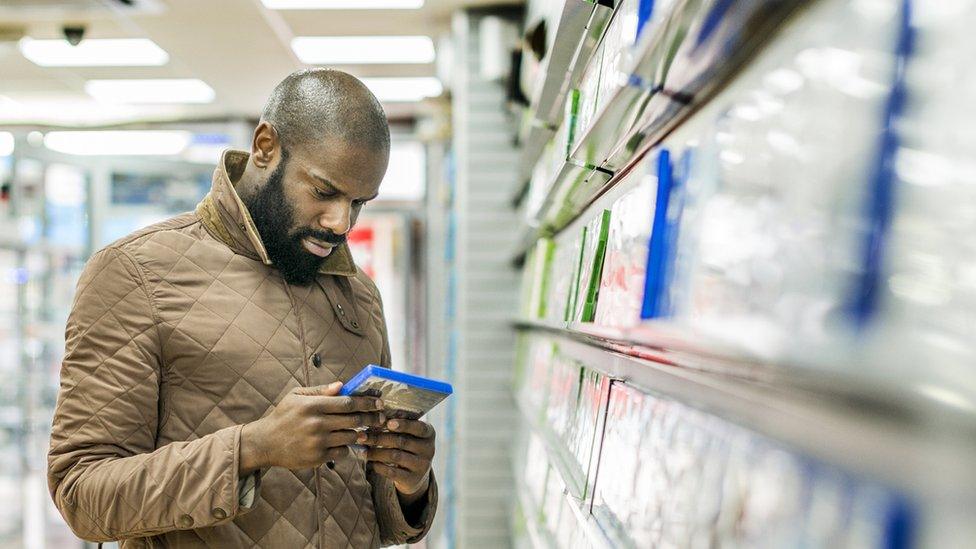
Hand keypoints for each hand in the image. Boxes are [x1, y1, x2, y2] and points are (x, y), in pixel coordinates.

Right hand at [240, 382, 384, 472]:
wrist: (265, 443)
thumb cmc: (283, 416)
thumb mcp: (296, 396)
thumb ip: (320, 390)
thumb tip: (342, 385)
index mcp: (313, 405)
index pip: (348, 402)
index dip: (367, 402)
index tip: (379, 402)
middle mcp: (317, 424)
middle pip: (354, 420)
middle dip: (371, 419)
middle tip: (381, 418)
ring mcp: (318, 442)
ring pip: (351, 437)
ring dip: (359, 434)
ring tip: (363, 431)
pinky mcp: (317, 458)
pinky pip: (341, 452)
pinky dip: (345, 448)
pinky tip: (342, 443)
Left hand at [362, 419, 434, 498]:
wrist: (416, 473)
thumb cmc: (408, 445)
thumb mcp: (410, 434)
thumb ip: (398, 425)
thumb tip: (378, 416)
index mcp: (429, 433)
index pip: (419, 427)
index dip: (404, 425)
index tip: (388, 423)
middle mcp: (428, 449)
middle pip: (402, 441)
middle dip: (379, 438)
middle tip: (362, 436)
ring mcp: (422, 465)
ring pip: (395, 456)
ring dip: (376, 453)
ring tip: (362, 451)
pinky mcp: (412, 479)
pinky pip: (393, 472)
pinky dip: (379, 466)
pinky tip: (371, 463)